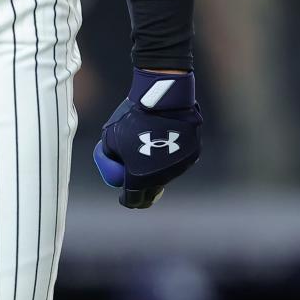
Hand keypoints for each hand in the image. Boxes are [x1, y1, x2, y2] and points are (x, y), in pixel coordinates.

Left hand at [93, 68, 201, 208]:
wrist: (162, 99)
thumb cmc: (132, 117)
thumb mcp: (109, 136)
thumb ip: (108, 155)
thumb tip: (112, 165)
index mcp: (139, 178)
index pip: (133, 200)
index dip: (126, 199)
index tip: (123, 196)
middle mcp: (161, 179)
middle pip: (151, 193)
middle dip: (142, 191)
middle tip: (137, 184)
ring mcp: (178, 168)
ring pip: (166, 175)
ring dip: (156, 169)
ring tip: (150, 147)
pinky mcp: (191, 156)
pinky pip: (178, 160)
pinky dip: (171, 155)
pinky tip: (165, 138)